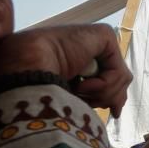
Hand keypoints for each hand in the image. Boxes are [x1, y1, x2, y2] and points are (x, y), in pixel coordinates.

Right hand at [0, 24, 131, 116]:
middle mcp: (95, 50)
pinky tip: (83, 83)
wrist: (27, 67)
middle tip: (84, 98)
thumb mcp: (75, 97)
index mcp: (85, 61)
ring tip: (79, 90)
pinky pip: (118, 70)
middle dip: (108, 97)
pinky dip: (102, 84)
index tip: (113, 112)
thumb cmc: (41, 83)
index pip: (114, 80)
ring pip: (122, 79)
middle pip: (121, 81)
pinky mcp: (104, 35)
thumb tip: (118, 109)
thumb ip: (100, 98)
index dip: (113, 98)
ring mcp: (100, 41)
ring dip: (101, 93)